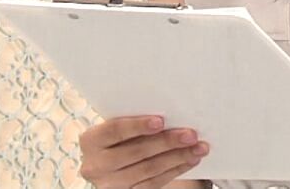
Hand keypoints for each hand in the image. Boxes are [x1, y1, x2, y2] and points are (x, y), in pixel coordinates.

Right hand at [77, 114, 210, 188]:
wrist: (110, 164)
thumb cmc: (119, 136)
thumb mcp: (117, 125)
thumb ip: (133, 118)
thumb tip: (171, 108)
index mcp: (91, 141)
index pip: (114, 130)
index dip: (137, 126)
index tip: (160, 121)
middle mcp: (96, 165)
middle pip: (135, 152)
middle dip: (166, 142)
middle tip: (190, 134)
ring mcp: (110, 184)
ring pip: (149, 169)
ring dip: (178, 157)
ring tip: (198, 147)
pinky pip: (154, 182)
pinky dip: (175, 169)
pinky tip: (190, 160)